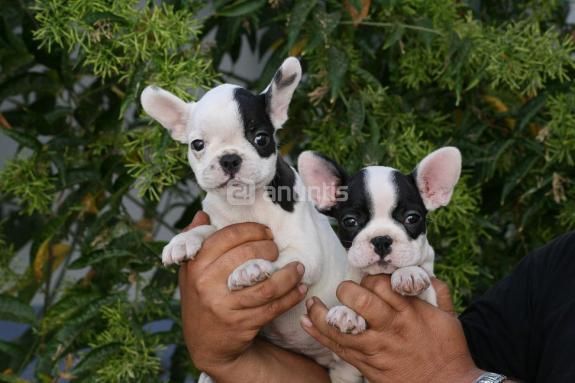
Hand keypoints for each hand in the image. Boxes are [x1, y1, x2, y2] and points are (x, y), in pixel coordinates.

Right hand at [179, 212, 307, 378]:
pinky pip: (272, 307)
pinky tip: (300, 289)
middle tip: (278, 249)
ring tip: (298, 268)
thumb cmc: (202, 299)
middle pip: (248, 256)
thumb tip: (202, 213)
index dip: (251, 230)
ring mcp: (224, 306)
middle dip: (269, 249)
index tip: (266, 232)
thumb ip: (195, 242)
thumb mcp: (190, 272)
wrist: (206, 344)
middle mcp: (206, 284)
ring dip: (288, 275)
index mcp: (195, 265)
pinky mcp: (242, 324)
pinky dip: (290, 297)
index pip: (227, 237)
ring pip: (265, 285)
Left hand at [301, 275, 483, 382]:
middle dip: (347, 290)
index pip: (380, 284)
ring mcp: (376, 348)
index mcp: (409, 311)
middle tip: (346, 291)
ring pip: (341, 326)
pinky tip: (306, 322)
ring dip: (321, 313)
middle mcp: (390, 327)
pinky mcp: (367, 365)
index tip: (370, 282)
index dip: (371, 279)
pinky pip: (337, 348)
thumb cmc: (449, 350)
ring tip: (312, 303)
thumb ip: (437, 291)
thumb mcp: (449, 316)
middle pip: (359, 300)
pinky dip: (319, 334)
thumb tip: (425, 274)